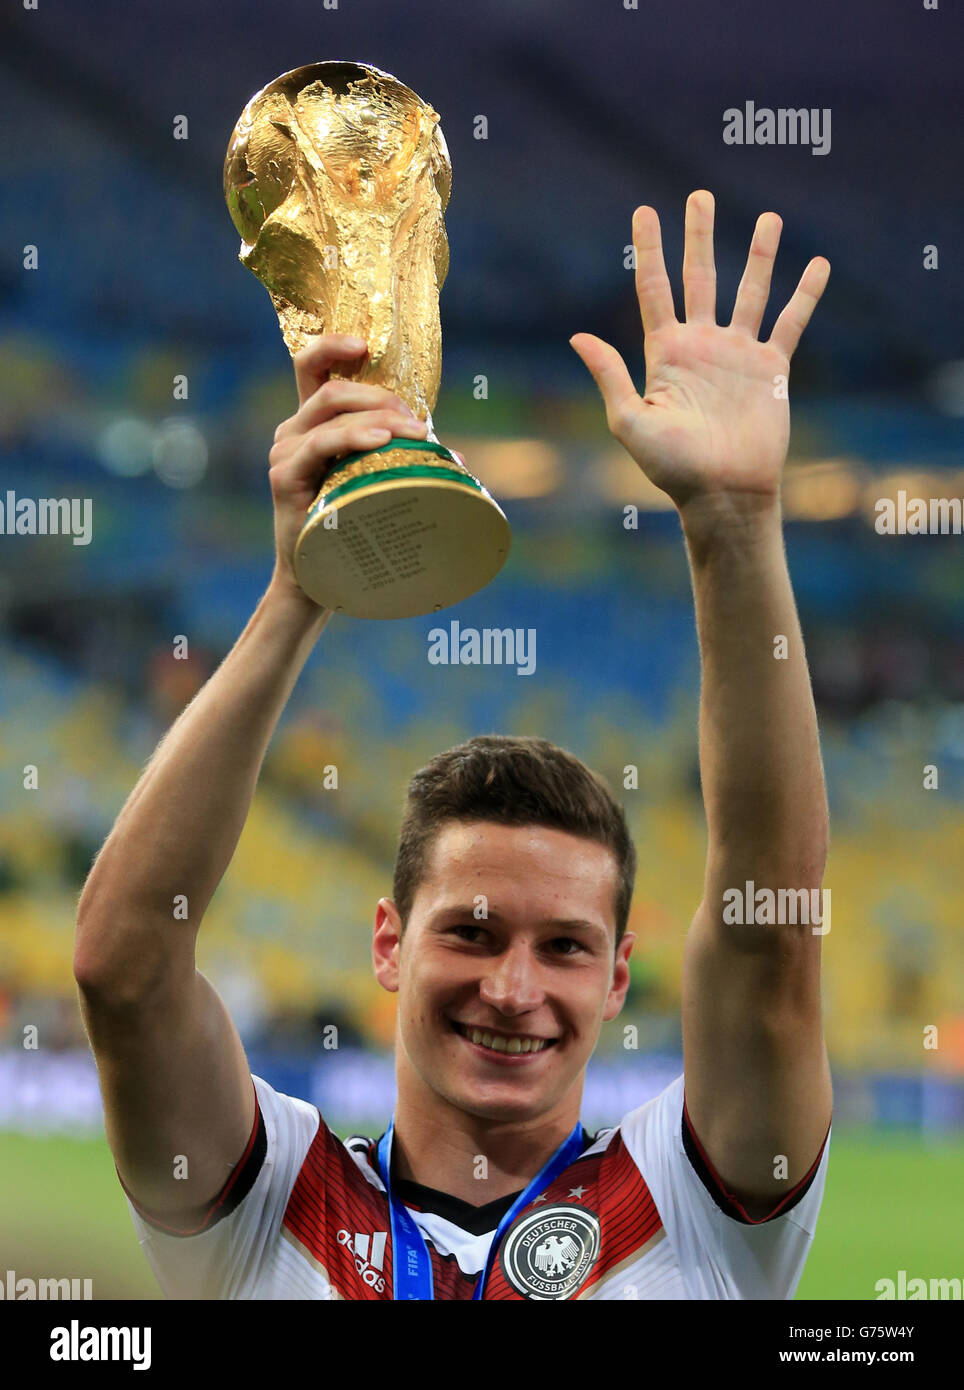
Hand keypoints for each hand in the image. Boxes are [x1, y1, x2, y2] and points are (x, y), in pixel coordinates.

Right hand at [267, 334, 427, 598]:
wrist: (320, 580)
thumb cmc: (351, 529)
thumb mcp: (376, 481)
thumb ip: (404, 459)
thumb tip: (461, 459)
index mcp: (311, 423)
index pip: (311, 366)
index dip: (334, 345)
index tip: (366, 345)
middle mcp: (292, 431)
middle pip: (332, 387)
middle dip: (381, 396)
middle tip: (418, 423)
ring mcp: (285, 451)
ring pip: (331, 412)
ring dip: (378, 416)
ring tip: (414, 435)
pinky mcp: (284, 476)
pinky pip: (320, 444)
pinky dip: (354, 437)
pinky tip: (382, 441)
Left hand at [569, 190, 829, 509]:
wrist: (723, 494)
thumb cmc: (672, 467)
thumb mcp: (630, 421)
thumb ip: (610, 376)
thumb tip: (578, 336)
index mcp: (666, 352)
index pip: (654, 288)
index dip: (649, 250)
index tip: (644, 212)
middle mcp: (702, 345)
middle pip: (700, 277)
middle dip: (699, 237)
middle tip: (699, 195)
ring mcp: (738, 354)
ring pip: (750, 291)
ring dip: (758, 254)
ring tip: (767, 217)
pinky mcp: (772, 369)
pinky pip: (790, 323)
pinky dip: (805, 295)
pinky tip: (817, 265)